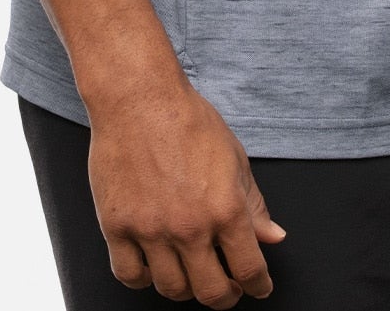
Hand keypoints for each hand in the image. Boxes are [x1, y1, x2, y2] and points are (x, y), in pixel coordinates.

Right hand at [87, 76, 285, 303]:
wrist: (139, 98)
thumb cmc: (187, 119)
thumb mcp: (234, 158)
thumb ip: (254, 204)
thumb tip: (272, 237)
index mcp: (225, 209)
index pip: (249, 270)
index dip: (259, 285)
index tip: (258, 287)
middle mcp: (190, 226)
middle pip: (211, 292)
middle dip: (225, 296)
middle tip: (227, 287)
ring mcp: (151, 229)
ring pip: (171, 289)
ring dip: (186, 288)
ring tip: (190, 272)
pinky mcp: (117, 226)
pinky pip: (130, 275)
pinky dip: (143, 278)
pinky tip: (152, 264)